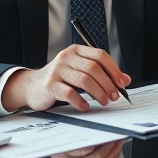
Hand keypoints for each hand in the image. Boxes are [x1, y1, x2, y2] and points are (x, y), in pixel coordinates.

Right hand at [3, 45, 131, 111]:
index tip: (122, 83)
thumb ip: (102, 73)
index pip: (100, 55)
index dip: (114, 69)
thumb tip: (125, 80)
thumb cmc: (60, 79)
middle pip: (94, 68)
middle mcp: (66, 57)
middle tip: (115, 96)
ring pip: (84, 80)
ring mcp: (57, 70)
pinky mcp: (50, 85)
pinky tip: (86, 107)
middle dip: (108, 83)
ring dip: (98, 92)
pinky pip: (69, 93)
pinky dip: (80, 101)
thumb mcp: (80, 71)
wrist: (32, 86)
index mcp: (76, 51)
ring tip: (104, 102)